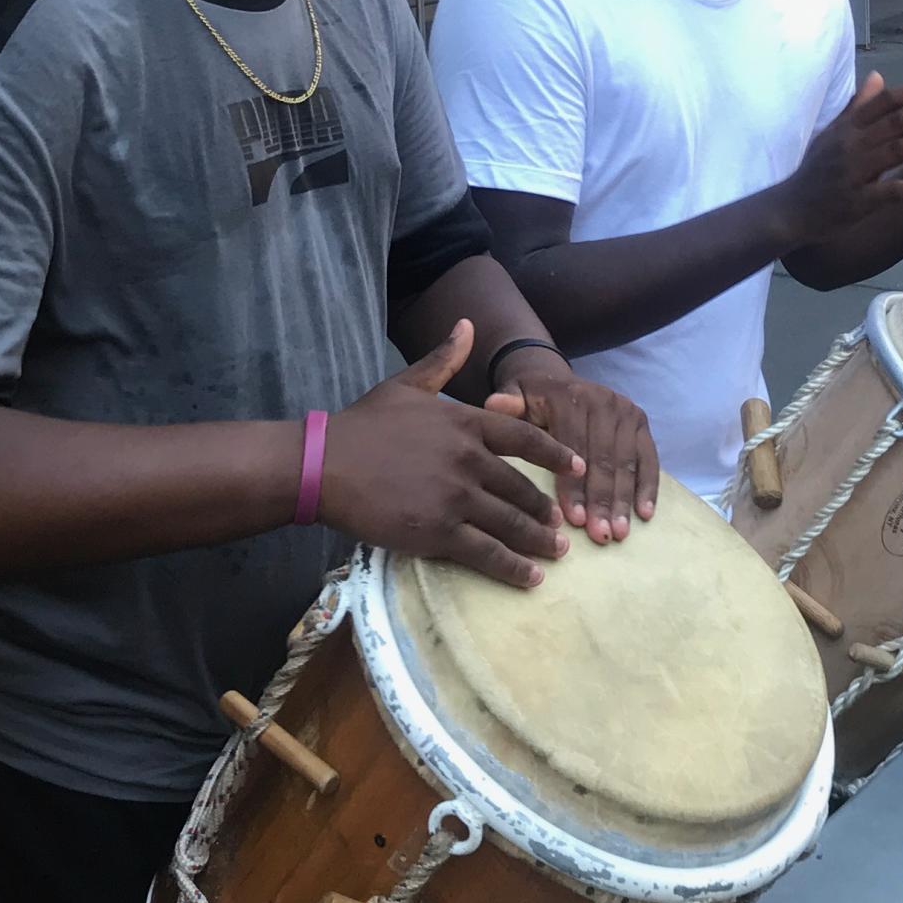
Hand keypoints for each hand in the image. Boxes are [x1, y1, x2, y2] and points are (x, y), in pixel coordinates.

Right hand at [318, 320, 577, 587]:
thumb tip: (467, 324)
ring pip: (511, 523)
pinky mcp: (438, 532)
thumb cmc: (362, 424)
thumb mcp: (406, 384)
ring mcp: (455, 497)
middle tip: (561, 524)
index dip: (557, 454)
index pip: (525, 439)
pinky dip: (514, 568)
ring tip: (555, 553)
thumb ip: (443, 359)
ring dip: (538, 540)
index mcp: (465, 422)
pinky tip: (531, 578)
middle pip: (522, 488)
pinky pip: (487, 553)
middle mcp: (468, 459)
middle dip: (545, 509)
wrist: (323, 465)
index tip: (579, 466)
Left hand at [487, 358, 657, 543]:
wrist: (555, 382)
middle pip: (604, 457)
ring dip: (624, 500)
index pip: (573, 446)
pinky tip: (645, 515)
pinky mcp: (641, 423)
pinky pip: (649, 459)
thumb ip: (507, 404)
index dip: (574, 485)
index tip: (573, 519)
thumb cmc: (529, 402)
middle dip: (602, 500)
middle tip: (600, 536)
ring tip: (619, 533)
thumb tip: (494, 405)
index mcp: (570, 396)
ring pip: (626, 462)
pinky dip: (648, 487)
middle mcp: (603, 400)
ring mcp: (626, 411)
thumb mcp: (514, 398)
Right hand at [780, 71, 902, 238]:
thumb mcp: (833, 133)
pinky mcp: (858, 200)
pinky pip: (891, 191)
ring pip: (898, 151)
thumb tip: (878, 75)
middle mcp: (852, 144)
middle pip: (898, 123)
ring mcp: (855, 172)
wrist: (790, 209)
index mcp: (848, 126)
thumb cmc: (816, 170)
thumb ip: (858, 106)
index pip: (884, 102)